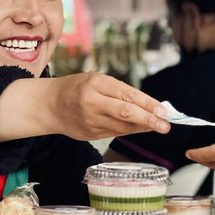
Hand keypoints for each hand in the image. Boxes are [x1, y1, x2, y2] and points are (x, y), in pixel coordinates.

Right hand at [0, 73, 171, 141]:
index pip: (127, 95)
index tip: (163, 111)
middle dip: (149, 120)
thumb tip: (150, 106)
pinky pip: (115, 133)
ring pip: (123, 127)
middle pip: (126, 113)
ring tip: (157, 126)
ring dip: (142, 127)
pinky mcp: (90, 134)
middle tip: (165, 126)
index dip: (147, 104)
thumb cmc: (77, 88)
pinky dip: (130, 131)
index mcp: (95, 84)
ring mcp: (90, 121)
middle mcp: (92, 103)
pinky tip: (140, 128)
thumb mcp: (97, 80)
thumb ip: (120, 92)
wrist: (49, 105)